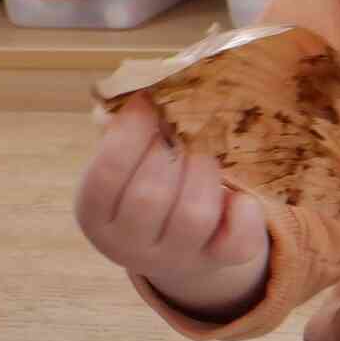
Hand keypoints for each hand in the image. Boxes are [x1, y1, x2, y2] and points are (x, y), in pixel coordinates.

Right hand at [75, 95, 270, 321]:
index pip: (106, 175)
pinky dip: (244, 210)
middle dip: (173, 151)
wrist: (177, 243)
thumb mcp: (127, 161)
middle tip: (186, 127)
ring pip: (194, 216)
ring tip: (208, 152)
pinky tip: (237, 194)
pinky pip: (236, 241)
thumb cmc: (148, 183)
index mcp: (95, 216)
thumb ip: (128, 127)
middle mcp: (129, 246)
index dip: (129, 132)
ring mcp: (175, 259)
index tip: (148, 101)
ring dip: (205, 173)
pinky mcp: (220, 262)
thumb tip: (146, 79)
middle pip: (151, 197)